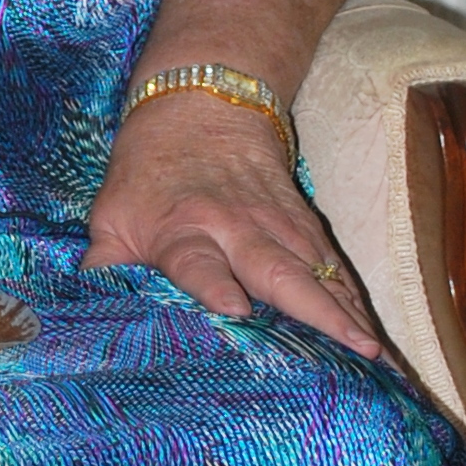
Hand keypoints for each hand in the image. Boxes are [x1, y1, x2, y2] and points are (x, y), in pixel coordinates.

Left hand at [84, 95, 382, 360]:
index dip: (214, 286)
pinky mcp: (306, 226)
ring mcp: (279, 226)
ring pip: (320, 272)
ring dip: (350, 316)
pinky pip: (335, 268)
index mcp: (183, 230)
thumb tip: (86, 318)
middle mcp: (238, 229)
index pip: (198, 263)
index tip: (235, 310)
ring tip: (378, 361)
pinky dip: (357, 302)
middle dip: (319, 313)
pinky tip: (378, 342)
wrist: (203, 103)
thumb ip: (105, 268)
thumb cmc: (149, 169)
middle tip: (354, 354)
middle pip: (282, 272)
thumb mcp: (113, 214)